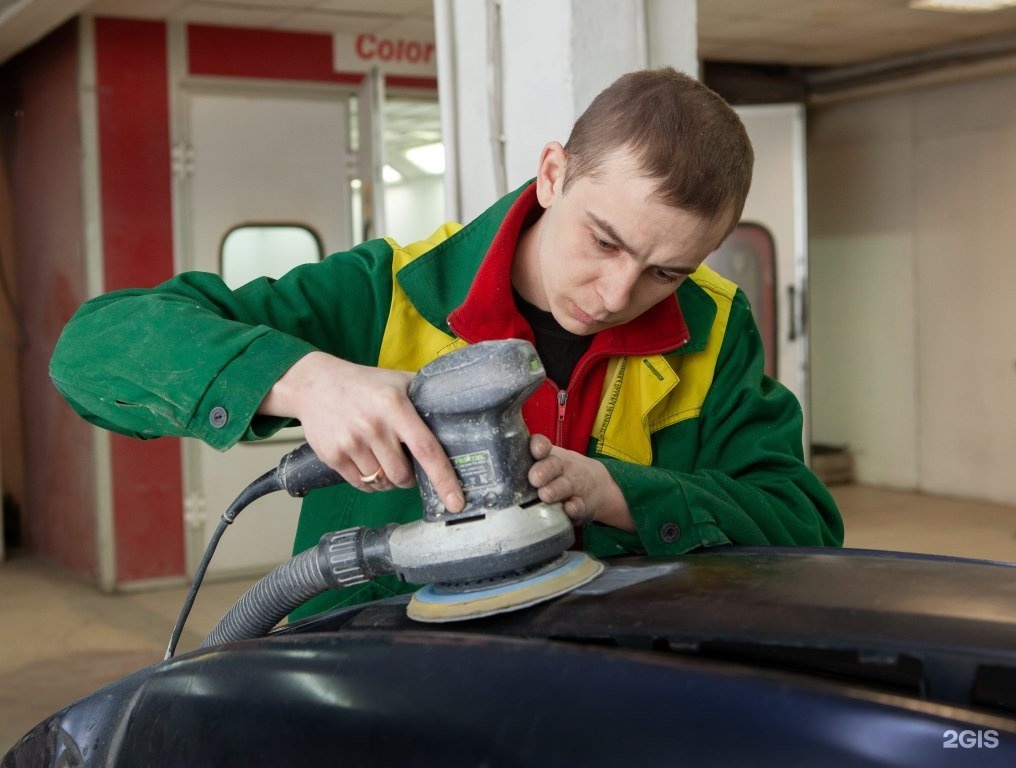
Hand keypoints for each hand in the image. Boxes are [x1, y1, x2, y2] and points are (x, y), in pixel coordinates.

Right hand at [259, 352, 464, 511]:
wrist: (314, 384)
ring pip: (382, 482)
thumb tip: (458, 408)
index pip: (426, 449)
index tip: (456, 501)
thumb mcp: (397, 380)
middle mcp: (373, 425)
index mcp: (395, 406)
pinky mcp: (332, 456)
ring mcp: (351, 442)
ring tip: (384, 461)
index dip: (444, 479)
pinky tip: (369, 464)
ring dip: (389, 480)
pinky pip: (361, 484)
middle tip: (407, 466)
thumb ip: (425, 394)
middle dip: (410, 478)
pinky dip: (370, 482)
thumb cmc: (364, 384)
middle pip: (402, 475)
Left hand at [527, 435, 633, 531]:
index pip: (542, 446)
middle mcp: (563, 469)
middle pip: (553, 465)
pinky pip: (579, 508)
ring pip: (565, 486)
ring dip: (555, 490)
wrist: (599, 486)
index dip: (539, 447)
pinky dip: (574, 509)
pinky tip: (569, 509)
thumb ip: (531, 463)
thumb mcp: (549, 463)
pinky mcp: (583, 506)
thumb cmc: (562, 473)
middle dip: (544, 471)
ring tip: (545, 495)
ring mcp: (575, 486)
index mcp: (552, 456)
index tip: (536, 450)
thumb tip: (497, 462)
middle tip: (535, 479)